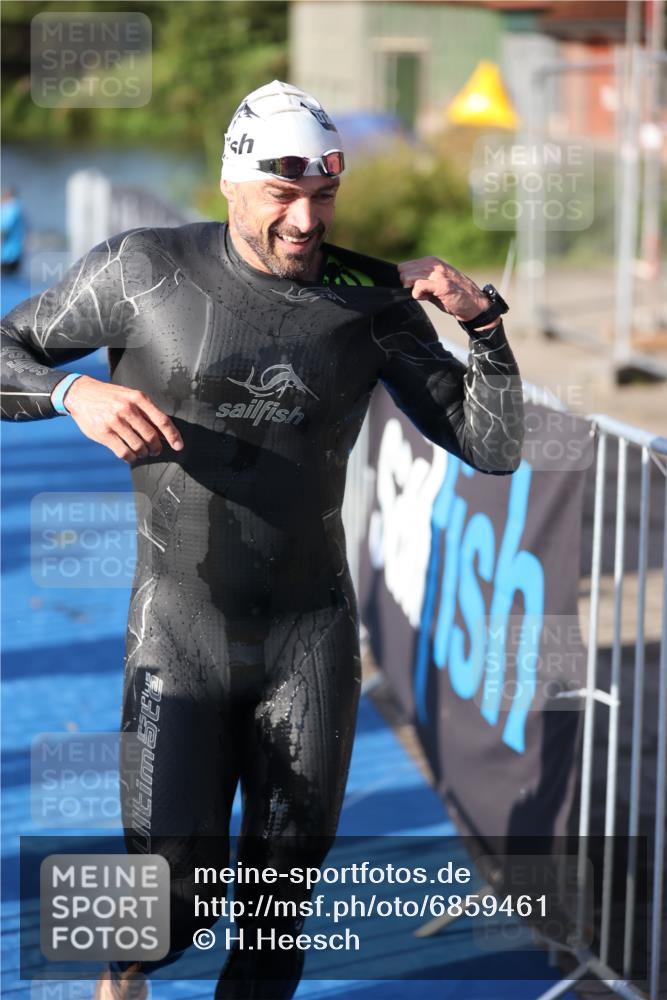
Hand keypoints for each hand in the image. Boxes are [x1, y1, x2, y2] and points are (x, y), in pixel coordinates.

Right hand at [63, 375, 183, 463]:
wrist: (81, 393)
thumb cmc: (110, 397)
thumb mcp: (130, 397)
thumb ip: (147, 413)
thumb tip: (164, 433)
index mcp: (138, 398)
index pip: (162, 420)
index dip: (173, 436)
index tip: (179, 446)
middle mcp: (127, 409)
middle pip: (151, 436)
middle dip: (156, 448)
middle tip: (155, 451)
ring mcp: (114, 421)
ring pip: (138, 447)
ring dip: (143, 454)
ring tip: (142, 453)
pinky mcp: (104, 433)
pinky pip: (124, 452)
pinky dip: (131, 458)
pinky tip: (131, 456)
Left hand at [397, 256, 494, 323]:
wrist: (474, 304)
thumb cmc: (453, 296)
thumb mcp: (435, 282)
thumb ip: (420, 279)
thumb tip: (403, 282)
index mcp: (431, 261)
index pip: (403, 266)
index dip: (406, 280)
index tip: (416, 288)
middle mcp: (434, 264)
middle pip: (403, 272)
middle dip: (407, 285)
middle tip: (421, 292)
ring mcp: (438, 273)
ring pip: (408, 278)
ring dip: (413, 290)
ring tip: (427, 295)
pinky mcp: (441, 285)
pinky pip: (417, 287)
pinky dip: (418, 295)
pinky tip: (427, 298)